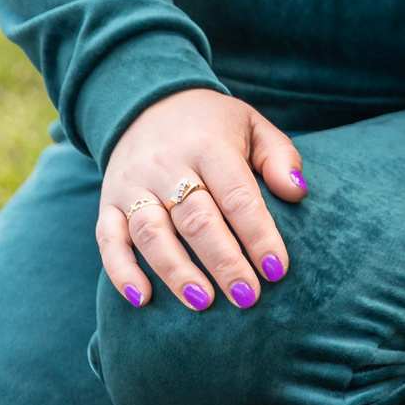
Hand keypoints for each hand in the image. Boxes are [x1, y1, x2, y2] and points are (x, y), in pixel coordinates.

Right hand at [96, 88, 306, 311]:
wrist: (148, 102)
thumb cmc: (213, 125)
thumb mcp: (252, 125)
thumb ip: (279, 157)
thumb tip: (297, 194)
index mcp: (209, 144)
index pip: (237, 195)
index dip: (258, 234)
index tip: (277, 270)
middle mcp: (167, 164)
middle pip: (196, 219)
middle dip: (223, 262)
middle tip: (247, 297)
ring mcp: (133, 184)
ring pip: (151, 232)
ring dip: (176, 272)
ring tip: (203, 302)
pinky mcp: (107, 201)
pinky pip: (108, 238)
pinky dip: (121, 271)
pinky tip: (140, 300)